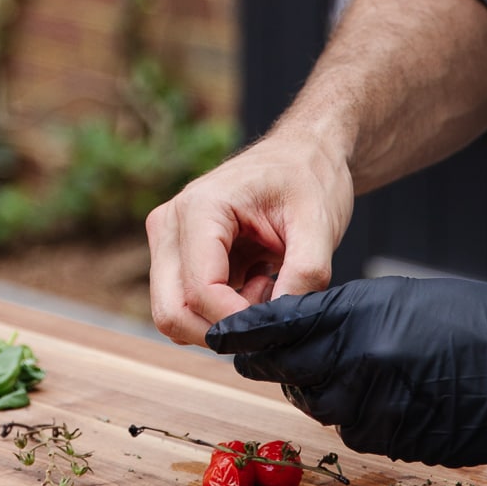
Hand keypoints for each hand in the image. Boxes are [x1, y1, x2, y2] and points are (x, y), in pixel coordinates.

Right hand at [145, 132, 354, 347]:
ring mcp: (167, 240)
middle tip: (269, 308)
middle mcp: (169, 224)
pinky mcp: (176, 255)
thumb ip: (305, 275)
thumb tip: (280, 323)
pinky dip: (221, 311)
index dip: (239, 320)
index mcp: (199, 208)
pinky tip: (255, 282)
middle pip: (171, 312)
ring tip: (264, 286)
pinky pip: (186, 306)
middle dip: (222, 330)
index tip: (279, 320)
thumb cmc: (308, 178)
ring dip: (221, 320)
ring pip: (173, 315)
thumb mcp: (319, 224)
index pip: (201, 291)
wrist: (303, 155)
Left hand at [205, 274, 486, 465]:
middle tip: (277, 357)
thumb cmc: (476, 318)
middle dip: (280, 366)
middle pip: (290, 373)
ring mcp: (384, 407)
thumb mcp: (400, 298)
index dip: (244, 334)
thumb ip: (343, 316)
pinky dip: (361, 419)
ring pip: (322, 407)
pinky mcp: (404, 442)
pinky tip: (388, 399)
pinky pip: (360, 434)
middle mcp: (363, 362)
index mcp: (359, 315)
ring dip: (325, 393)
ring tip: (356, 372)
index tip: (219, 336)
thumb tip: (292, 335)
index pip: (278, 328)